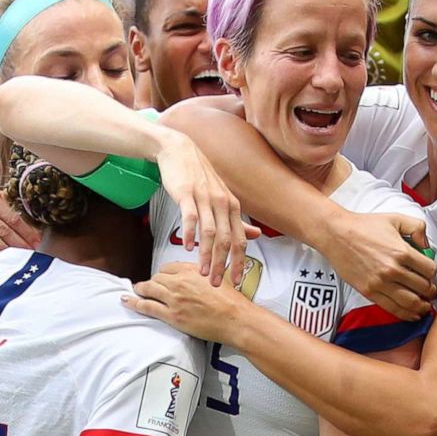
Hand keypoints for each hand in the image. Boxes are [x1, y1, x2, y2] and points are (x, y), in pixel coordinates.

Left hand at [125, 262, 252, 343]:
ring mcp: (174, 299)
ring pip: (149, 289)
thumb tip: (196, 274)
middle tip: (150, 287)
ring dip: (141, 289)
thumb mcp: (218, 276)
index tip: (163, 278)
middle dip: (153, 282)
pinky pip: (147, 306)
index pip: (168, 267)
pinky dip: (134, 303)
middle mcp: (180, 281)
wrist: (236, 318)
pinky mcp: (172, 315)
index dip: (164, 273)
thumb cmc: (232, 301)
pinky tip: (126, 300)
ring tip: (136, 291)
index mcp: (192, 270)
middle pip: (157, 277)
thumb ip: (203, 272)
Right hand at [153, 132, 256, 286]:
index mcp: (232, 207)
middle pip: (227, 240)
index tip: (235, 281)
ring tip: (202, 273)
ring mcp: (205, 198)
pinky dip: (190, 233)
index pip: (240, 240)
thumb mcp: (222, 197)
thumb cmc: (200, 177)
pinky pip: (190, 216)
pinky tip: (187, 248)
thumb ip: (237, 219)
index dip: (239, 262)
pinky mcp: (187, 193)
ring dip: (207, 255)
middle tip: (217, 284)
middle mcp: (222, 203)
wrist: (180, 151)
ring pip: (210, 232)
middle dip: (223, 265)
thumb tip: (257, 236)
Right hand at [322, 211, 436, 319]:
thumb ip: (417, 227)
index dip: (433, 273)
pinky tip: (413, 314)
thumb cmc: (364, 226)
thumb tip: (427, 245)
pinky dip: (406, 314)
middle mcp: (393, 269)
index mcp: (402, 251)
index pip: (429, 270)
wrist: (337, 235)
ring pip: (411, 302)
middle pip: (423, 287)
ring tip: (425, 305)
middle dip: (430, 291)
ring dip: (422, 306)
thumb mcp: (395, 218)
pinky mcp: (369, 291)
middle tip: (431, 291)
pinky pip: (392, 308)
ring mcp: (380, 283)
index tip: (429, 274)